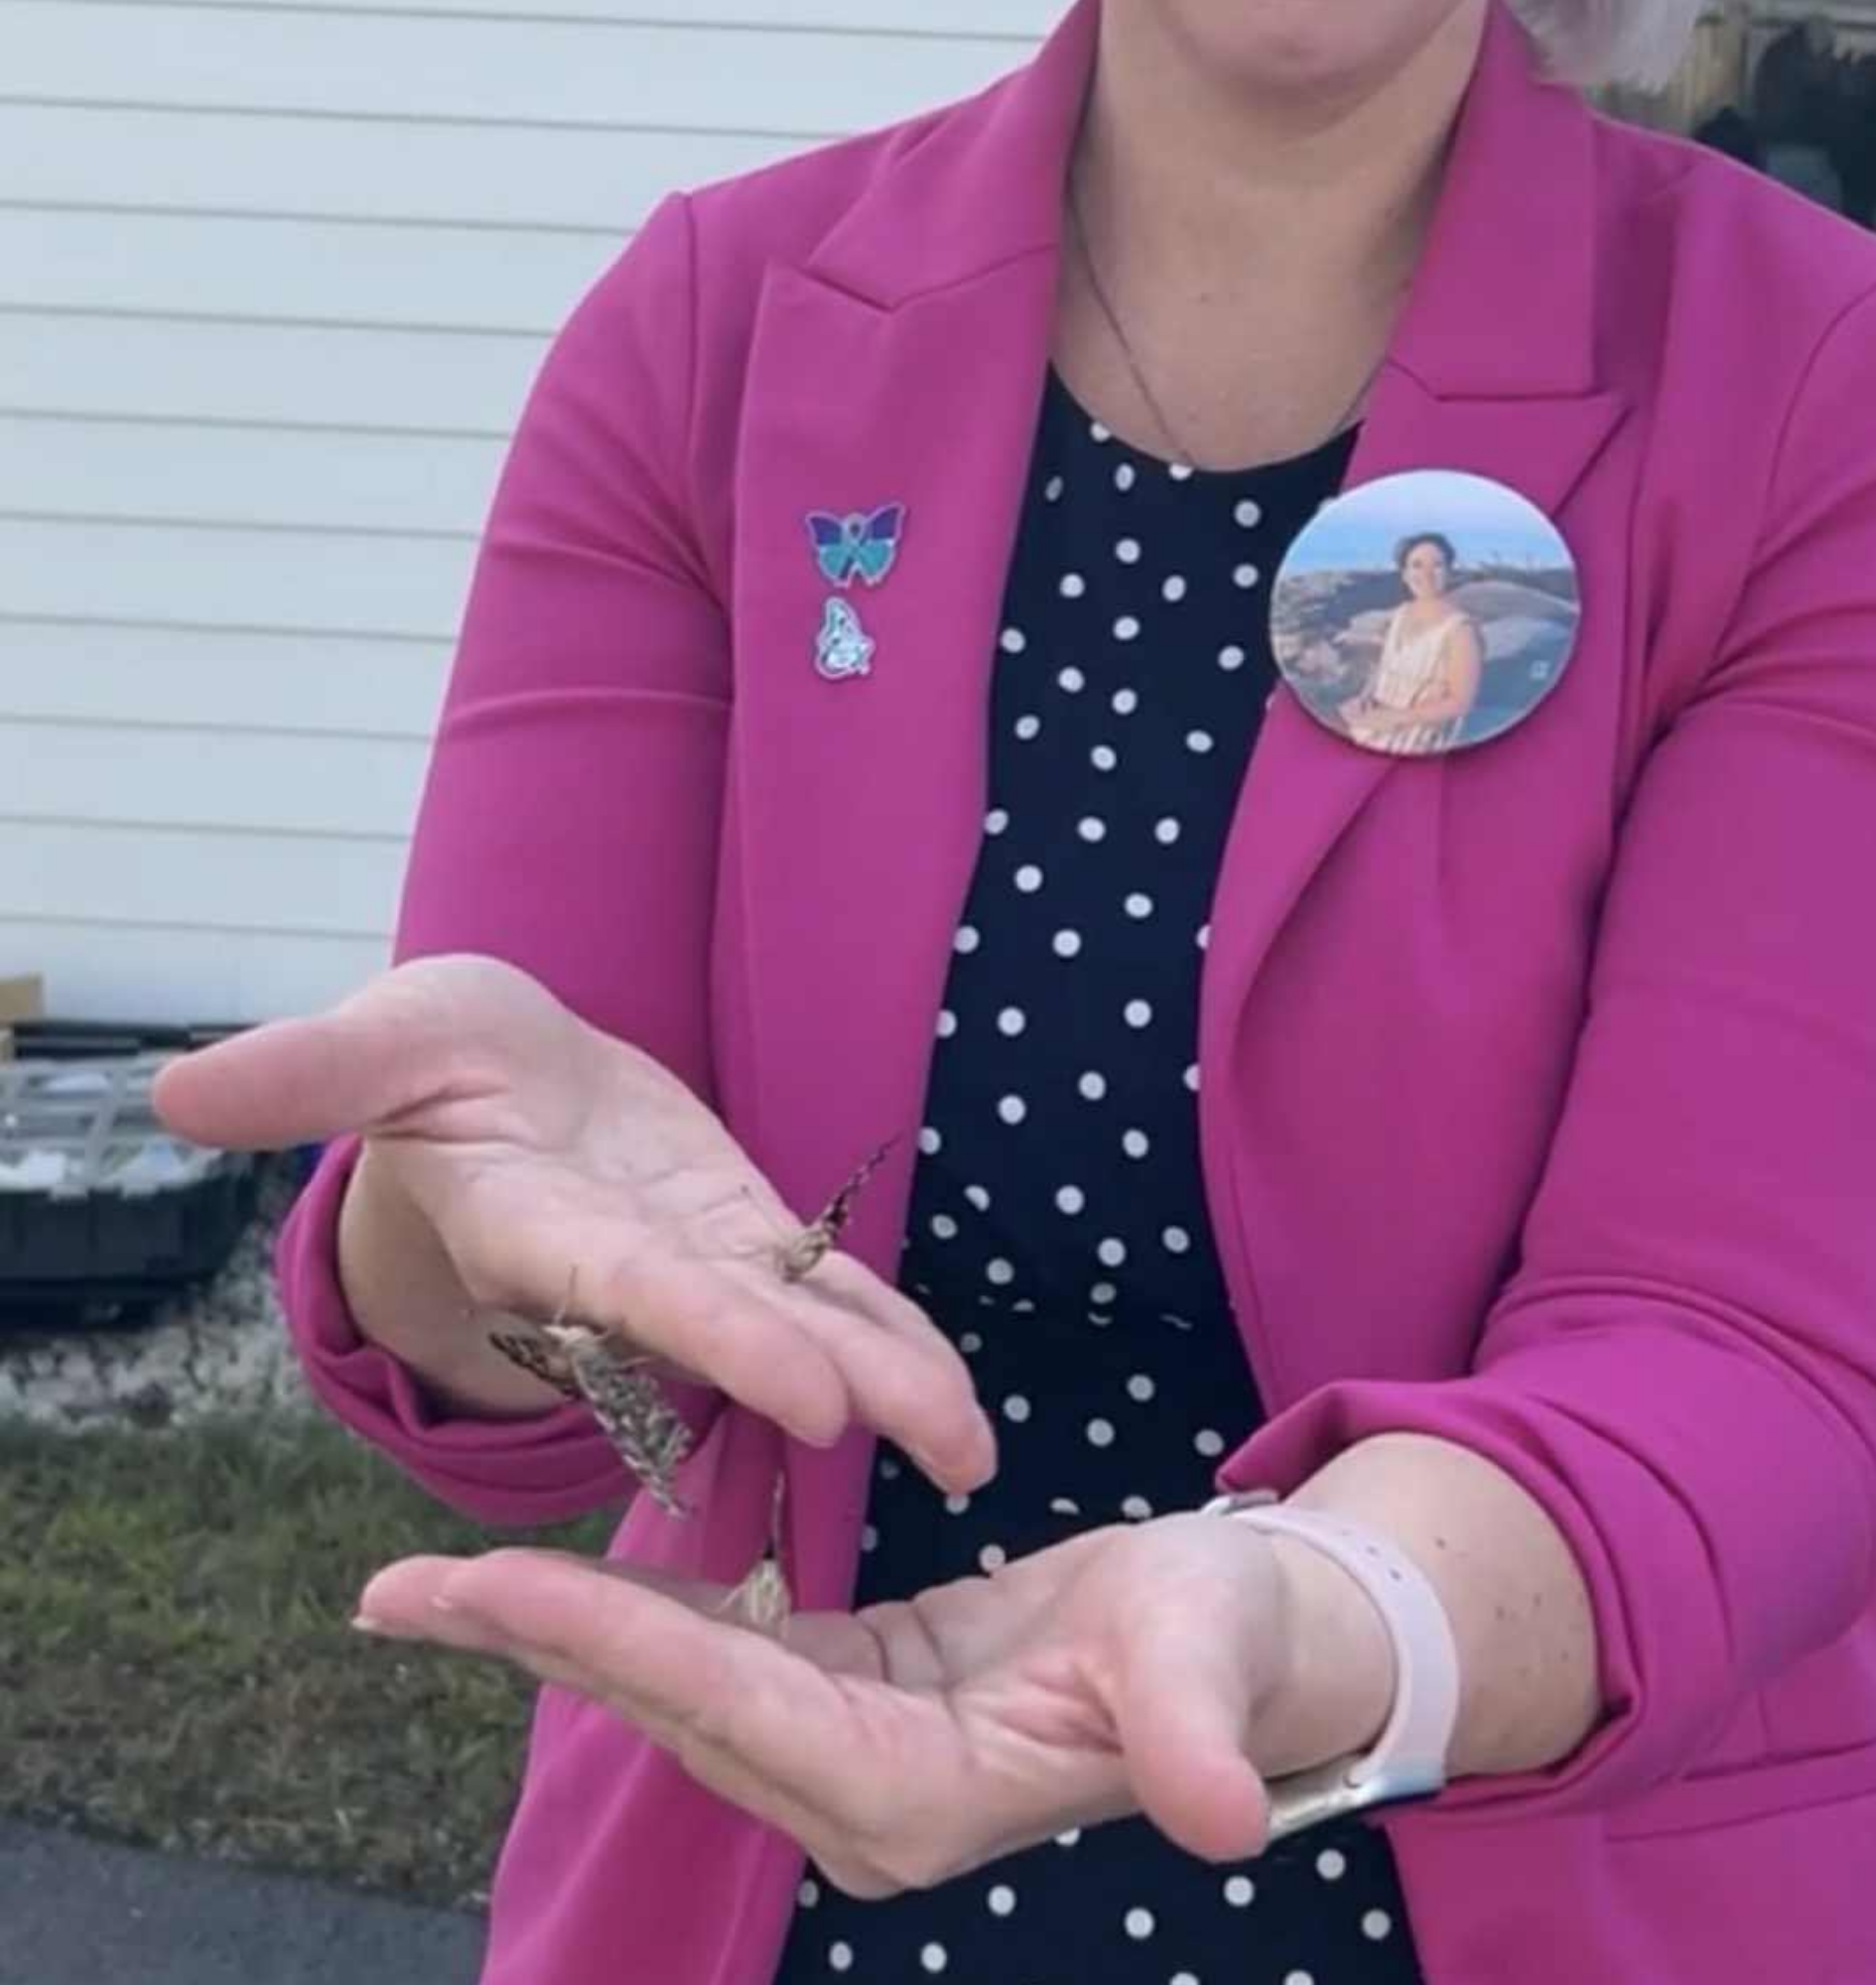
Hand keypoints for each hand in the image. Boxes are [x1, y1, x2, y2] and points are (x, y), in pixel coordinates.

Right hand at [151, 954, 994, 1489]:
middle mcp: (622, 1273)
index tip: (814, 1388)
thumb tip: (176, 1089)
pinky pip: (820, 1290)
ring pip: (796, 1327)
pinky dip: (884, 1333)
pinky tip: (954, 1388)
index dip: (718, 1335)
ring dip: (889, 1381)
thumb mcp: (380, 1036)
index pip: (633, 1291)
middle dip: (832, 1383)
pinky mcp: (739, 1239)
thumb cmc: (431, 1056)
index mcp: (540, 1232)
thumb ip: (311, 1069)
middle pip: (735, 1334)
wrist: (498, 1077)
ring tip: (974, 1449)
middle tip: (940, 1440)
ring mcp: (692, 1263)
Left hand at [351, 1511, 1392, 1894]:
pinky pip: (729, 1653)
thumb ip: (1196, 1740)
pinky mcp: (862, 1699)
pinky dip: (644, 1616)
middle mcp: (869, 1796)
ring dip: (565, 1634)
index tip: (493, 1586)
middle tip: (399, 1594)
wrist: (1254, 1645)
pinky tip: (571, 1581)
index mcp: (929, 1795)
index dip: (623, 1644)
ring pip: (684, 1687)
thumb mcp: (1219, 1660)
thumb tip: (1214, 1823)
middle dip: (542, 1647)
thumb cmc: (1239, 1638)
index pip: (746, 1708)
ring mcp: (856, 1755)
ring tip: (438, 1589)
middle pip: (678, 1709)